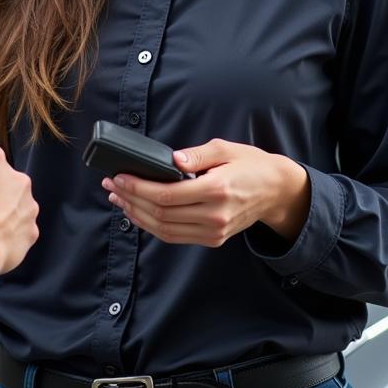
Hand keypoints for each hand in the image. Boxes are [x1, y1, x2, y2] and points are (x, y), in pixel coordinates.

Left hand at [102, 138, 309, 247]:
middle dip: (131, 199)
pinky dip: (153, 226)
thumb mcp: (226, 148)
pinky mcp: (213, 239)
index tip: (119, 177)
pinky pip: (175, 236)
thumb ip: (198, 154)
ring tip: (118, 199)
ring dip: (137, 215)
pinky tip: (138, 212)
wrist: (276, 191)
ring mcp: (214, 231)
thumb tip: (173, 159)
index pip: (167, 194)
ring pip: (165, 229)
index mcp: (217, 190)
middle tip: (111, 186)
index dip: (139, 187)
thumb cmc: (250, 165)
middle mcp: (215, 215)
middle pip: (161, 213)